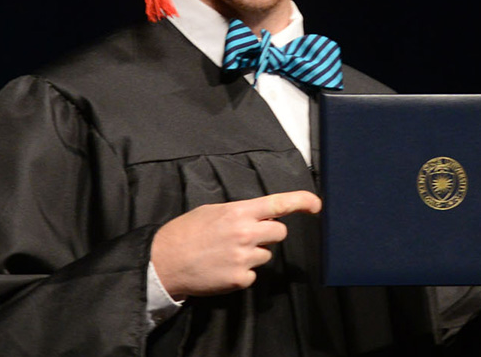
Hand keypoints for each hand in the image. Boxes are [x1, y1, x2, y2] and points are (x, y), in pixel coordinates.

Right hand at [150, 190, 321, 300]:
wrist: (163, 262)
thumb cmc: (185, 233)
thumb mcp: (212, 211)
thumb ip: (240, 212)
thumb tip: (262, 215)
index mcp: (238, 212)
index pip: (278, 203)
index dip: (302, 201)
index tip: (316, 204)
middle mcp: (245, 233)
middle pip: (279, 233)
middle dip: (270, 234)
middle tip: (249, 236)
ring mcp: (244, 258)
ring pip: (266, 255)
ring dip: (253, 254)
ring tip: (227, 253)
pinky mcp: (240, 279)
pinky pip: (253, 274)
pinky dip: (242, 273)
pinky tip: (222, 268)